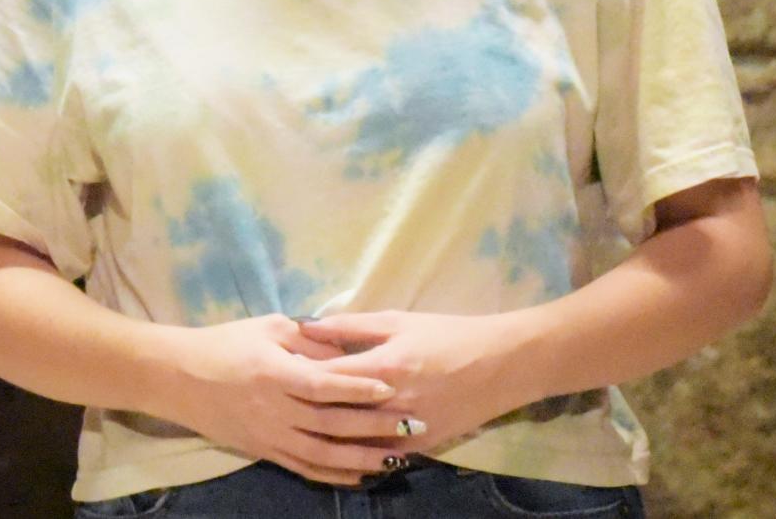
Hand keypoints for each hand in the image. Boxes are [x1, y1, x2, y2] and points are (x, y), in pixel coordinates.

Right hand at [154, 314, 422, 485]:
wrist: (179, 378)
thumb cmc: (225, 343)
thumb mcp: (266, 327)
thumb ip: (307, 338)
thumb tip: (345, 347)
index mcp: (274, 373)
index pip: (324, 384)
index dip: (359, 387)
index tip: (391, 388)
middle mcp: (275, 409)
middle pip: (331, 423)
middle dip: (375, 425)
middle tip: (411, 423)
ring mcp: (270, 436)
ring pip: (324, 454)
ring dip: (363, 458)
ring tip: (398, 457)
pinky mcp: (265, 452)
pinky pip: (305, 468)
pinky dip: (335, 474)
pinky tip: (362, 474)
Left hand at [297, 310, 534, 450]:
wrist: (500, 365)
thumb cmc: (446, 334)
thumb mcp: (398, 321)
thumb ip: (350, 325)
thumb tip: (307, 325)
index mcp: (384, 366)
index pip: (326, 376)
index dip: (296, 374)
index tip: (274, 369)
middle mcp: (392, 403)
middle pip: (334, 412)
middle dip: (304, 405)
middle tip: (276, 398)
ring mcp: (406, 431)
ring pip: (352, 441)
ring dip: (324, 431)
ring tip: (297, 420)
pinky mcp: (419, 448)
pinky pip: (376, 455)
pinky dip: (354, 450)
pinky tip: (332, 444)